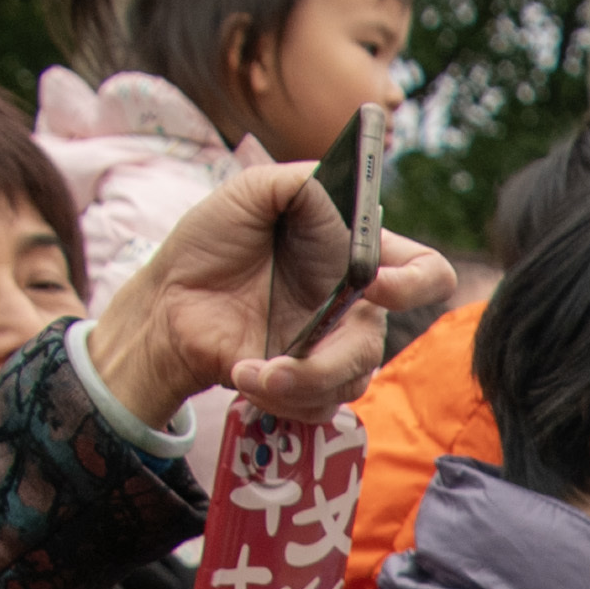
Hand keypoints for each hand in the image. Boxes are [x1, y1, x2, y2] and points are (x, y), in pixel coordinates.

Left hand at [84, 162, 455, 434]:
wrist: (165, 304)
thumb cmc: (209, 244)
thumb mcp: (250, 192)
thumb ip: (299, 181)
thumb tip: (336, 189)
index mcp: (355, 258)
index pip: (424, 271)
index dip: (414, 283)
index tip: (372, 283)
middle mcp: (354, 307)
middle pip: (379, 344)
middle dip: (333, 360)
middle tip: (282, 365)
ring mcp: (332, 349)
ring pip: (349, 383)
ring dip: (297, 383)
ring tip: (248, 370)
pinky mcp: (307, 386)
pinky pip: (320, 407)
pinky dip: (280, 398)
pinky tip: (244, 374)